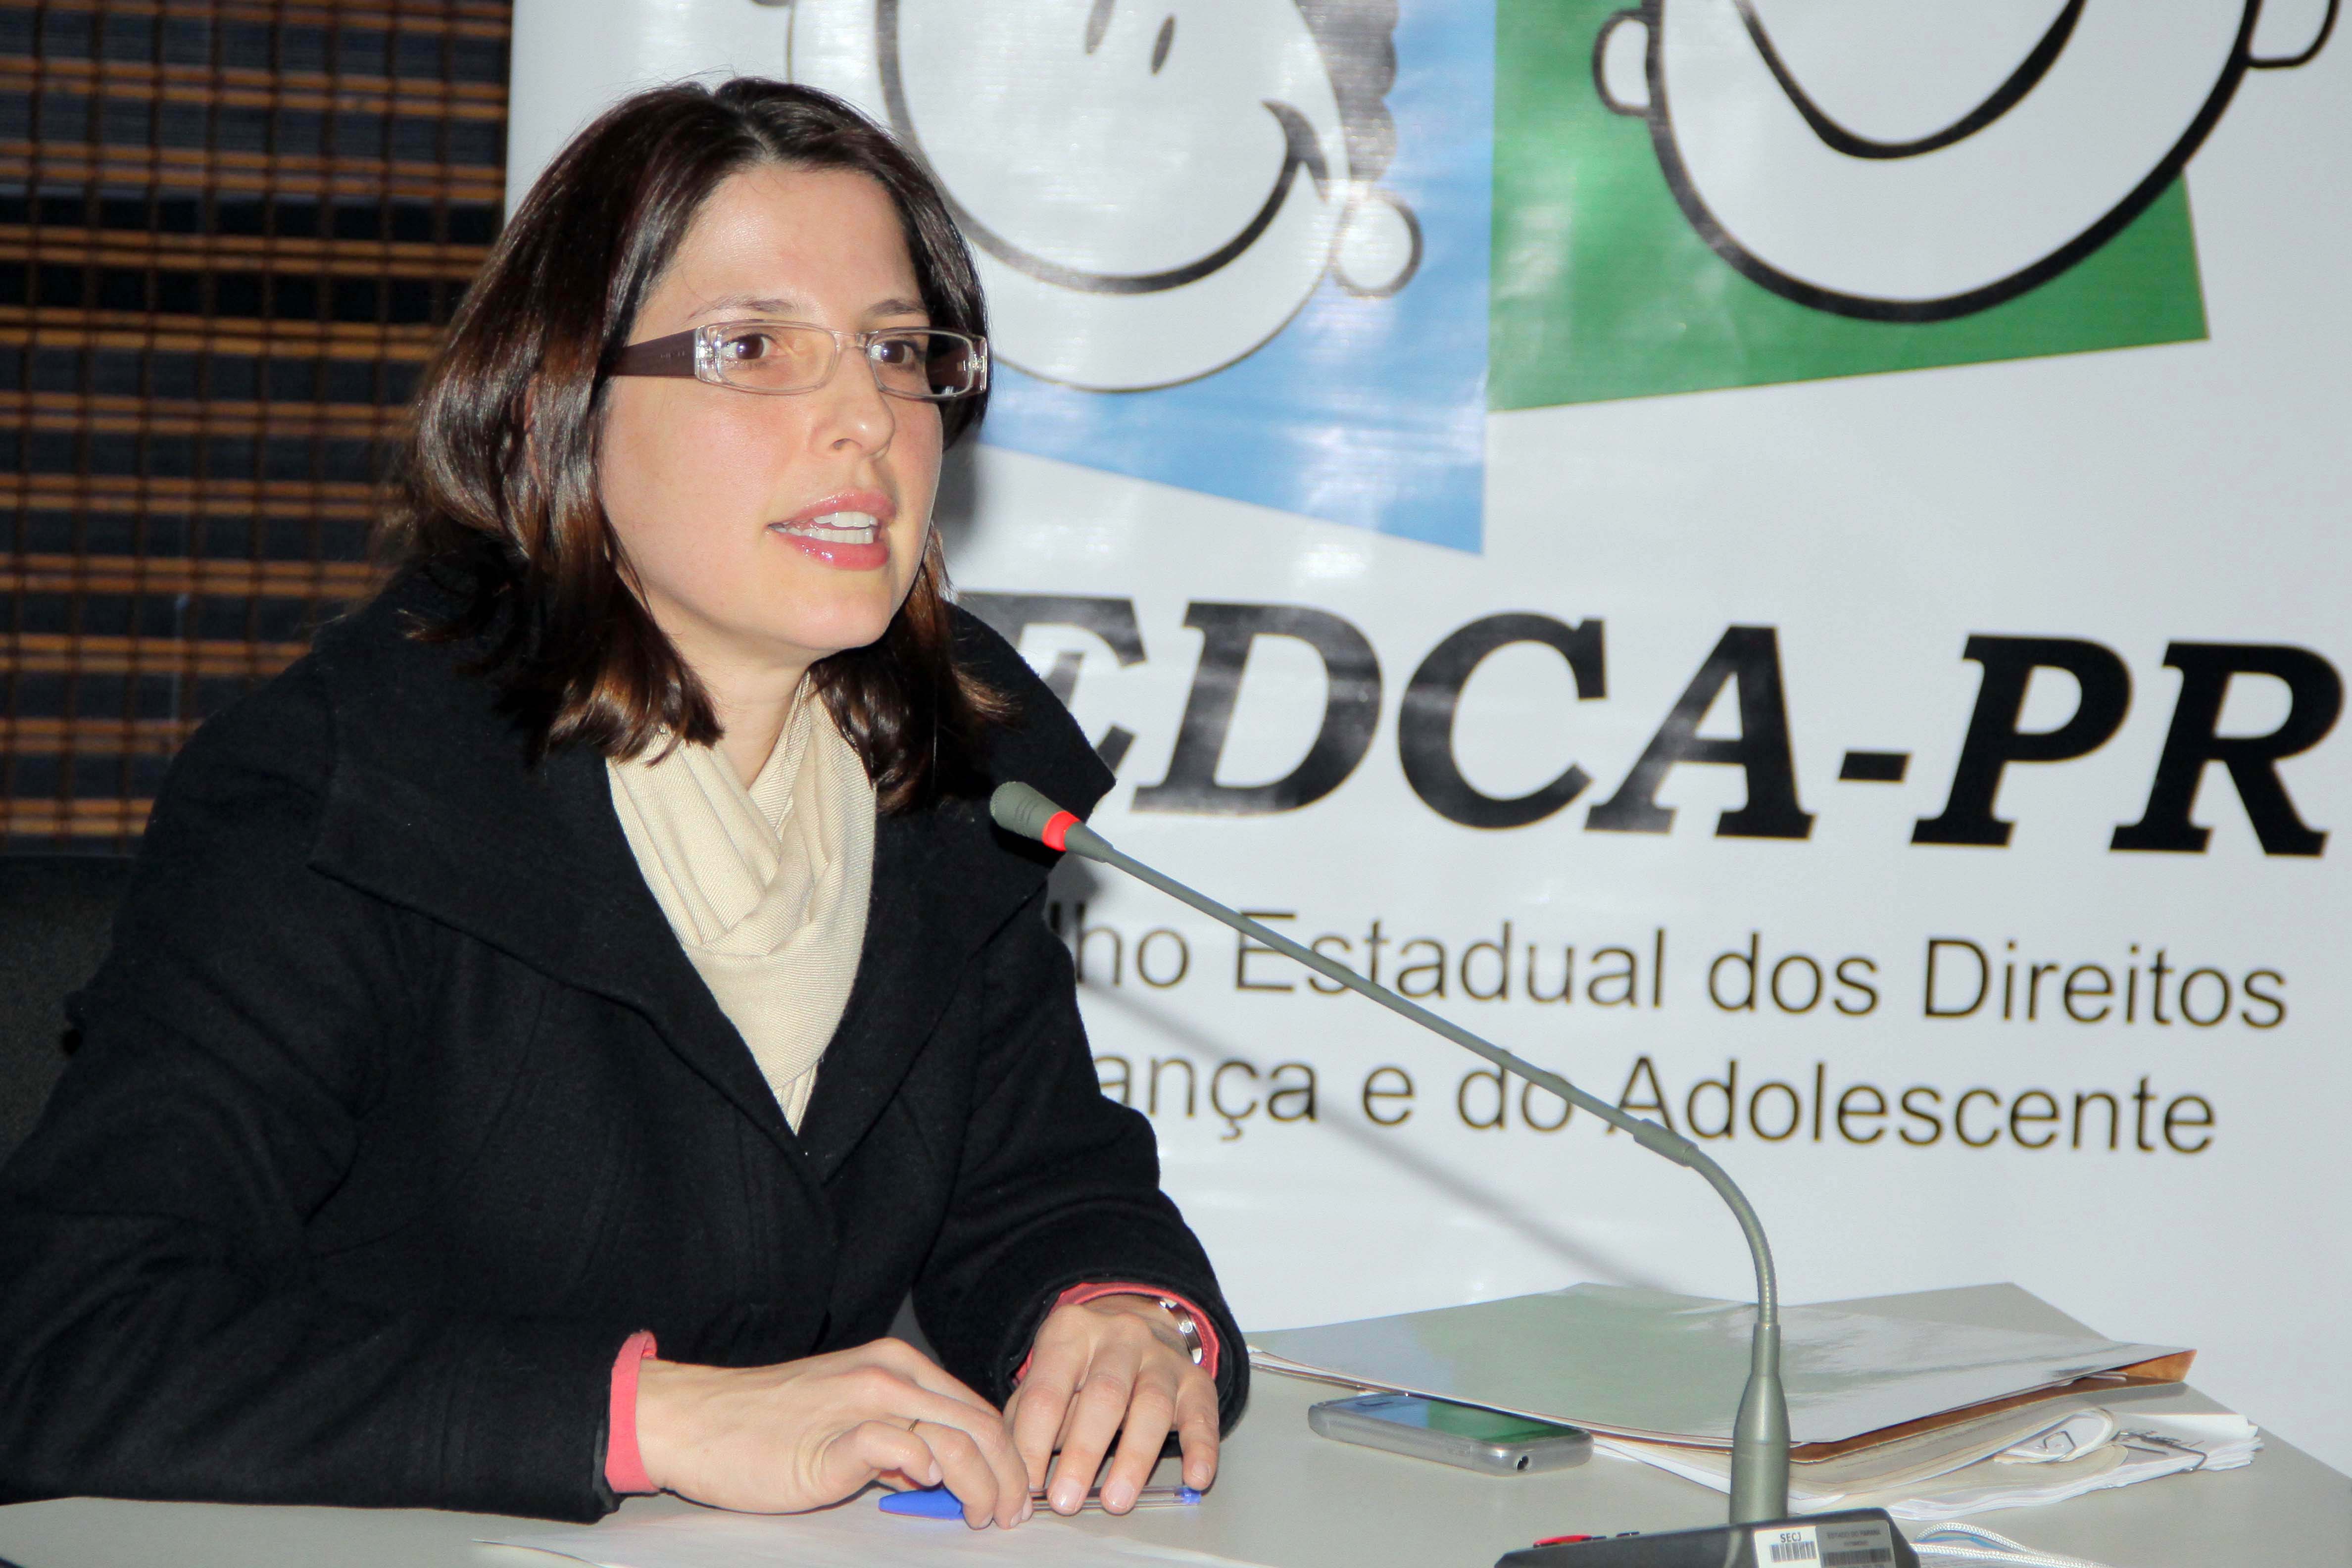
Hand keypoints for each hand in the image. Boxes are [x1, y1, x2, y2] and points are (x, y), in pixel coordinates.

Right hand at [633, 1337, 1032, 1527]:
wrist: (698, 1421)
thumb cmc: (766, 1425)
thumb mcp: (846, 1416)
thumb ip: (895, 1435)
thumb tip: (937, 1471)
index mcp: (896, 1365)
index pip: (975, 1408)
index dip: (1006, 1452)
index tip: (1015, 1490)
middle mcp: (888, 1375)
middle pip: (978, 1424)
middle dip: (1007, 1474)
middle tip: (1011, 1514)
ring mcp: (862, 1403)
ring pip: (953, 1438)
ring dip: (982, 1485)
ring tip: (983, 1516)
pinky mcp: (835, 1439)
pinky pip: (898, 1447)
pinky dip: (924, 1469)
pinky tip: (925, 1488)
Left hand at [1004, 1295, 1219, 1514]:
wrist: (1133, 1331)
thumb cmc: (1078, 1370)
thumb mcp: (1045, 1379)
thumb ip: (1026, 1422)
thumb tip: (1018, 1480)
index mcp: (1070, 1332)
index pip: (1046, 1393)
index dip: (1033, 1444)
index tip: (1027, 1488)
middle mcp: (1119, 1336)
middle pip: (1102, 1396)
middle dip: (1082, 1453)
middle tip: (1066, 1501)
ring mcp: (1161, 1356)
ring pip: (1151, 1405)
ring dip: (1133, 1459)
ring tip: (1116, 1501)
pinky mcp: (1195, 1379)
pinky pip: (1201, 1413)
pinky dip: (1201, 1447)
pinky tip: (1195, 1477)